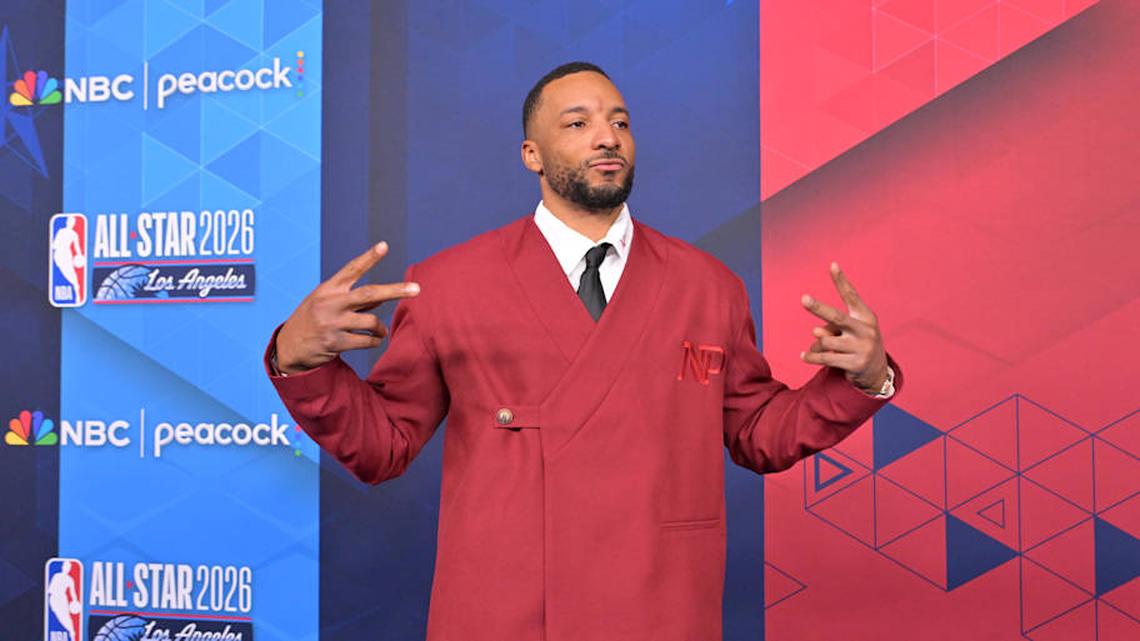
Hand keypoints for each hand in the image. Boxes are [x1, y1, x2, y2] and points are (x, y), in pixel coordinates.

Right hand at [275, 241, 419, 374]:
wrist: (289, 347)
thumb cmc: (314, 319)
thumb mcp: (327, 302)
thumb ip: (354, 298)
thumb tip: (384, 295)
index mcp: (328, 288)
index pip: (351, 269)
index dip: (369, 257)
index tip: (384, 245)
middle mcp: (330, 303)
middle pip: (369, 293)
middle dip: (395, 290)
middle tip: (417, 289)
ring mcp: (332, 323)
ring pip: (371, 322)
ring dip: (381, 329)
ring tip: (381, 332)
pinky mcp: (334, 343)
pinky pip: (366, 342)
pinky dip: (374, 342)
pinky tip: (372, 341)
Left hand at [799, 262, 887, 391]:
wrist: (876, 371)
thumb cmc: (857, 343)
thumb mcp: (850, 331)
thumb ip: (833, 327)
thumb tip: (816, 333)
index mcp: (865, 316)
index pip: (851, 296)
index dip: (841, 281)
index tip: (833, 265)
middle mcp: (866, 330)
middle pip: (837, 317)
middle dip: (819, 308)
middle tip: (804, 299)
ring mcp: (862, 348)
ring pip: (826, 341)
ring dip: (817, 344)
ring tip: (819, 348)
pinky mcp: (855, 364)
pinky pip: (825, 357)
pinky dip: (812, 357)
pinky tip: (803, 356)